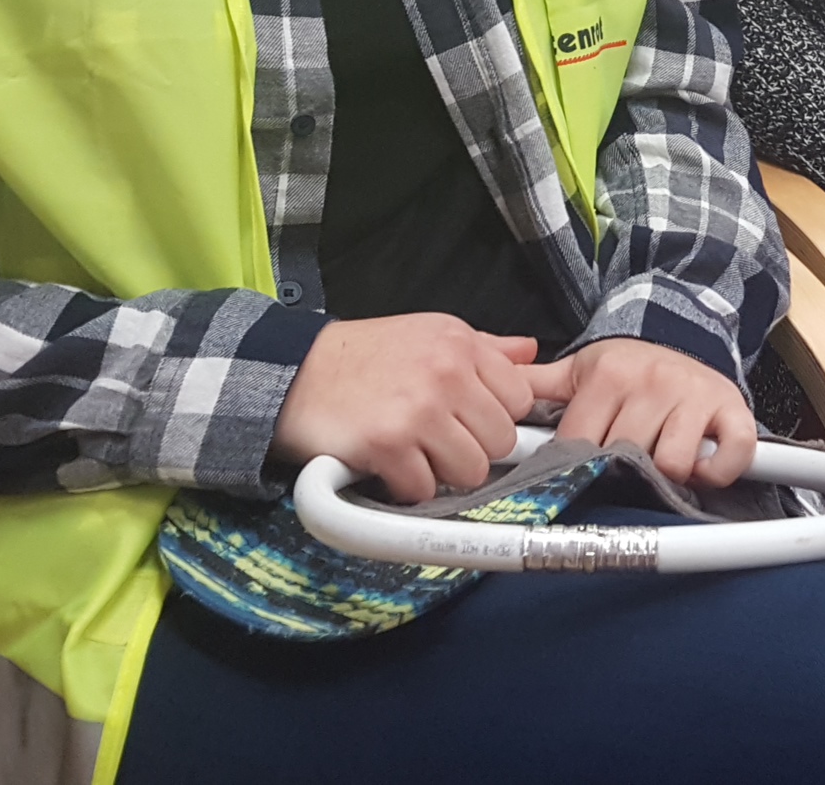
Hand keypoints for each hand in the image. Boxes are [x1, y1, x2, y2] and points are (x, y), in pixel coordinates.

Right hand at [271, 314, 543, 503]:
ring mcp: (418, 409)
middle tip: (438, 443)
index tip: (470, 422)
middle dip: (472, 449)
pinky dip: (406, 488)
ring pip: (471, 471)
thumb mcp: (427, 334)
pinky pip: (425, 490)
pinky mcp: (388, 445)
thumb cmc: (363, 358)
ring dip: (442, 473)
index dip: (496, 418)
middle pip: (500, 441)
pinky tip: (389, 467)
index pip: (520, 399)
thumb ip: (484, 347)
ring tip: (414, 456)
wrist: (293, 372)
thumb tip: (531, 353)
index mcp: (460, 343)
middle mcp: (445, 372)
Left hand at [530, 337, 755, 487]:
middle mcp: (650, 382)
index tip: (580, 469)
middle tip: (624, 466)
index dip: (577, 465)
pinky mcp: (732, 410)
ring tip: (659, 463)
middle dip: (621, 472)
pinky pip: (730, 456)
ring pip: (671, 465)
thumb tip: (495, 396)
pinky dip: (718, 471)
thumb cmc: (629, 367)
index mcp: (608, 375)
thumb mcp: (579, 371)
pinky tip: (701, 467)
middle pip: (624, 459)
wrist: (686, 335)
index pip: (579, 444)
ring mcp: (693, 396)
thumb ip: (533, 386)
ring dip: (666, 476)